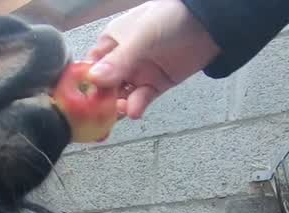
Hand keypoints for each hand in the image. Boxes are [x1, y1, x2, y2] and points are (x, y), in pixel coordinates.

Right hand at [85, 0, 220, 119]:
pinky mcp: (155, 85)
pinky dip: (136, 106)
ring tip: (120, 113)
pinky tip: (135, 111)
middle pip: (103, 86)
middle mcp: (121, 60)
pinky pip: (141, 99)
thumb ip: (119, 60)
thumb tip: (94, 79)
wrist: (210, 23)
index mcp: (111, 43)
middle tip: (97, 117)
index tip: (78, 101)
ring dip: (117, 107)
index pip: (90, 67)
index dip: (83, 84)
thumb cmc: (170, 19)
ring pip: (120, 96)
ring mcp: (138, 73)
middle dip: (99, 102)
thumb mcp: (142, 37)